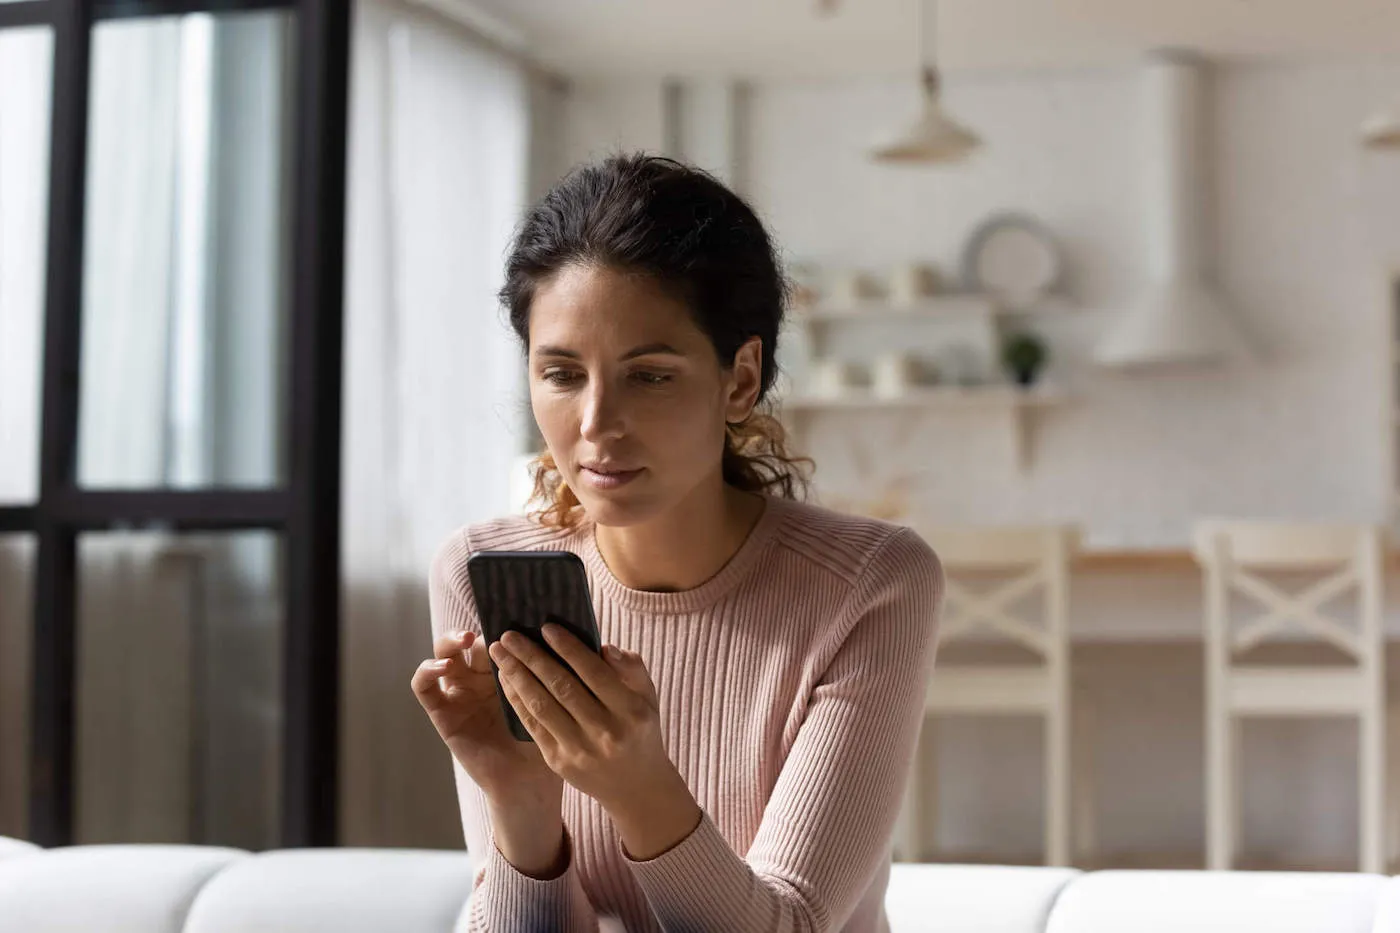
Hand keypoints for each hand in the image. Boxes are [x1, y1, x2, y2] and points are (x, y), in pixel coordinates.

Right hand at [411, 629, 562, 806]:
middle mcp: (480, 676)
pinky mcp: (442, 712)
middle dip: (481, 627)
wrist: (531, 782)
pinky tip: (444, 668)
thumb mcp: (558, 699)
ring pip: (443, 653)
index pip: (500, 632)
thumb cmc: (550, 738)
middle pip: (470, 638)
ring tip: (465, 640)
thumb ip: (565, 671)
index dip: (507, 621)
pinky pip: (424, 688)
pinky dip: (427, 671)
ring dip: (450, 641)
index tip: (520, 614)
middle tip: (497, 628)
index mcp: (507, 667)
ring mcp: (460, 692)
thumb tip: (600, 642)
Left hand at [490, 624, 701, 856]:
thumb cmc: (640, 730)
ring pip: (542, 705)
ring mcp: (580, 750)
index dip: (568, 648)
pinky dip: (517, 700)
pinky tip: (506, 680)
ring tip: (500, 653)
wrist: (636, 787)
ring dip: (517, 676)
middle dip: (532, 657)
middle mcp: (605, 732)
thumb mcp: (648, 697)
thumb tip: (603, 646)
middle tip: (509, 635)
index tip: (546, 627)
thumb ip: (631, 668)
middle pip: (561, 686)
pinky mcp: (559, 762)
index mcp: (630, 711)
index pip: (593, 672)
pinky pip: (533, 725)